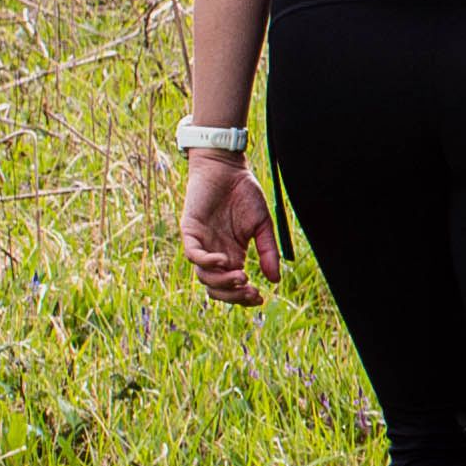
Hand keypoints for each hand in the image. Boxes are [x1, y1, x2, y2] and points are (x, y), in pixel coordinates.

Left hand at [185, 146, 269, 307]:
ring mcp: (201, 243)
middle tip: (250, 291)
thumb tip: (275, 280)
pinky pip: (192, 254)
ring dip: (222, 281)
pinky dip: (206, 262)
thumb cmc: (244, 193)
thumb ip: (267, 252)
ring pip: (203, 276)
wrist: (227, 168)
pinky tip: (224, 261)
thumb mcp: (262, 226)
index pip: (232, 286)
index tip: (260, 297)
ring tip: (242, 277)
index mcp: (232, 255)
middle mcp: (214, 253)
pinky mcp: (190, 231)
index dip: (243, 297)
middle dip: (232, 295)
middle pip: (216, 287)